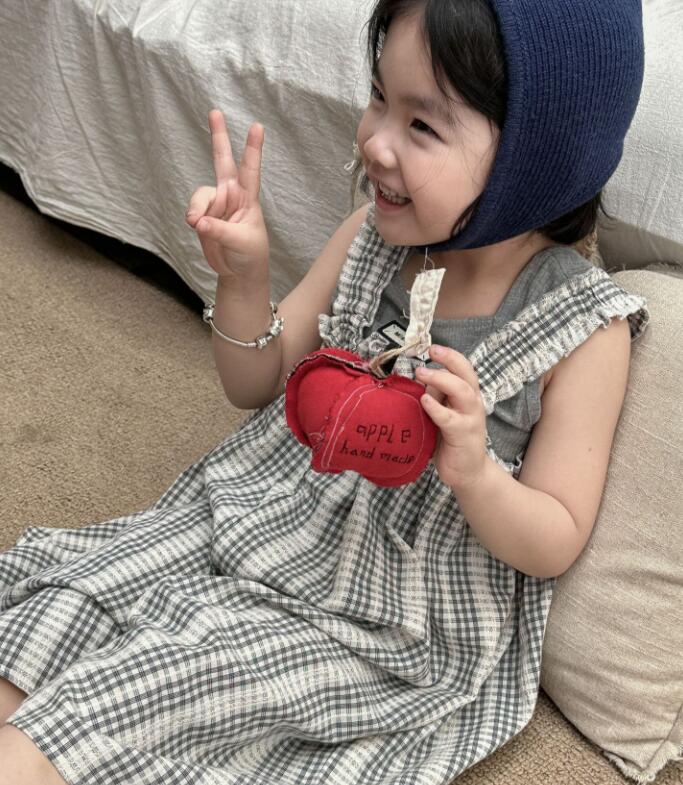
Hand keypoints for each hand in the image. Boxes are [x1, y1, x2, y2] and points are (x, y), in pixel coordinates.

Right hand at [185, 109, 269, 282]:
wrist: (238, 272)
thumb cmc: (250, 254)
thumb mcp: (241, 243)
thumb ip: (219, 230)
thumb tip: (198, 221)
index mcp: (248, 198)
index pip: (251, 170)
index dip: (253, 149)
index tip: (257, 126)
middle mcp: (231, 195)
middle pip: (223, 161)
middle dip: (219, 137)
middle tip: (214, 112)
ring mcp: (216, 203)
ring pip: (201, 194)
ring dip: (198, 207)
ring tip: (199, 224)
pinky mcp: (203, 214)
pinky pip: (194, 209)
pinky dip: (193, 216)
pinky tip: (197, 226)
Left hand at [415, 345, 487, 490]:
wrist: (468, 472)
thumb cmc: (452, 440)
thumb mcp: (444, 412)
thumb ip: (437, 396)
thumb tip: (420, 378)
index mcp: (469, 395)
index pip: (464, 369)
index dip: (450, 356)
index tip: (432, 347)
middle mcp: (473, 403)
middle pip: (467, 374)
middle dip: (449, 359)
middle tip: (430, 352)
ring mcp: (470, 418)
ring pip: (462, 391)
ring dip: (441, 379)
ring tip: (421, 373)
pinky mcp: (463, 435)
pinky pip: (449, 418)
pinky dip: (436, 407)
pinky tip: (424, 401)